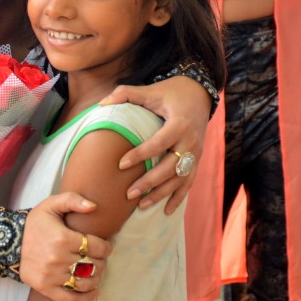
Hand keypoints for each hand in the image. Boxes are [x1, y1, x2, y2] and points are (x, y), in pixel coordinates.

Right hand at [20, 192, 109, 300]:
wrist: (8, 243)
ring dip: (96, 278)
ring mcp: (51, 276)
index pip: (97, 247)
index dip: (106, 247)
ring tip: (95, 272)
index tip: (105, 246)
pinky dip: (86, 298)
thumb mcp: (50, 205)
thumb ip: (72, 200)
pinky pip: (70, 299)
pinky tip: (93, 292)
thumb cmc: (34, 224)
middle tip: (98, 258)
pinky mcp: (45, 288)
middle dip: (101, 261)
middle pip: (94, 265)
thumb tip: (93, 206)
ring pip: (85, 282)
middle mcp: (58, 259)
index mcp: (63, 238)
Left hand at [101, 75, 209, 212]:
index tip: (120, 164)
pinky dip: (178, 198)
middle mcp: (190, 142)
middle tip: (128, 193)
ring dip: (161, 194)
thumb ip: (125, 94)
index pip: (158, 143)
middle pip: (170, 167)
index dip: (140, 154)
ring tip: (141, 205)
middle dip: (149, 182)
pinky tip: (165, 210)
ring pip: (179, 179)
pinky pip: (189, 183)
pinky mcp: (197, 160)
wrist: (198, 95)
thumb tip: (102, 103)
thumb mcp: (150, 90)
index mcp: (179, 124)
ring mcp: (196, 153)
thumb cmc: (170, 93)